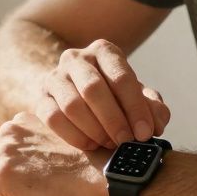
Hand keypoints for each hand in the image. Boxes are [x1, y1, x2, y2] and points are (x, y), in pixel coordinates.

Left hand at [0, 112, 112, 195]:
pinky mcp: (3, 174)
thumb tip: (20, 173)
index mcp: (22, 122)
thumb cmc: (92, 166)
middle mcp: (9, 131)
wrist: (105, 174)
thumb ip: (35, 149)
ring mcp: (4, 151)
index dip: (8, 172)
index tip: (30, 184)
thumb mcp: (58, 144)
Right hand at [35, 39, 171, 150]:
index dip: (135, 108)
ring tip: (109, 143)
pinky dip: (75, 136)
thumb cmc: (112, 94)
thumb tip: (156, 124)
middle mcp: (76, 58)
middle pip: (93, 89)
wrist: (73, 89)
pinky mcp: (40, 98)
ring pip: (72, 105)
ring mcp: (55, 77)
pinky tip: (90, 144)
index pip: (121, 77)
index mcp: (104, 51)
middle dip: (113, 120)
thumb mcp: (135, 95)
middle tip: (126, 142)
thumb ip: (152, 107)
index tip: (145, 133)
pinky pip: (53, 119)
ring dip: (94, 130)